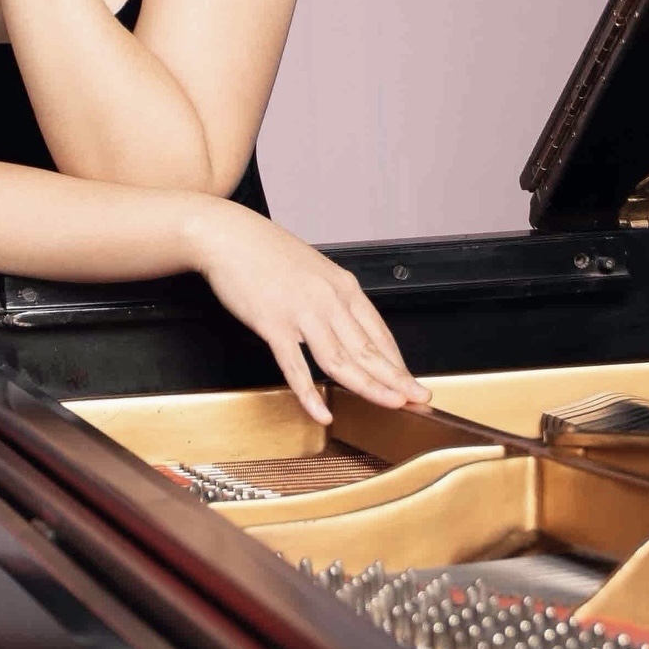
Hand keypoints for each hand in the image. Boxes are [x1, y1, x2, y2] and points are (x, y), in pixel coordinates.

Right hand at [185, 198, 430, 423]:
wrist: (228, 236)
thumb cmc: (267, 252)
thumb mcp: (314, 270)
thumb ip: (332, 299)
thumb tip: (348, 327)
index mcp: (342, 286)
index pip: (379, 333)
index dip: (399, 362)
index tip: (412, 383)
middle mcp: (329, 299)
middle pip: (368, 349)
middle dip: (397, 378)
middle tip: (419, 399)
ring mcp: (302, 313)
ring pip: (342, 359)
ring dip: (370, 386)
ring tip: (390, 405)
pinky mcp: (274, 324)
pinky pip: (295, 366)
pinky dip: (310, 393)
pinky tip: (322, 412)